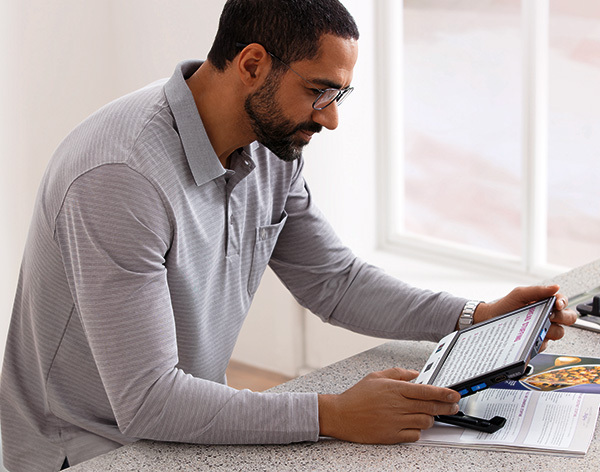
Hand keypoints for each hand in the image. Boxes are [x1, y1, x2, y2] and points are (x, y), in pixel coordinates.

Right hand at [318, 368, 459, 443]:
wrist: (340, 415)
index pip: (426, 390)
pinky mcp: (392, 435)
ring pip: (425, 422)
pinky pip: (415, 435)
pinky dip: (418, 431)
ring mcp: (395, 421)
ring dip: (431, 419)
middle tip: (453, 406)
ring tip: (429, 415)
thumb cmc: (356, 396)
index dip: (444, 392)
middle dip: (446, 407)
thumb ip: (398, 373)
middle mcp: (397, 405)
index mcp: (395, 389)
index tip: (455, 394)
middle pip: (430, 407)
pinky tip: (414, 425)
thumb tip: (416, 374)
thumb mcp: (376, 376)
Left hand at [473, 285, 576, 349]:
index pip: (564, 302)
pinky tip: (529, 336)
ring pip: (559, 333)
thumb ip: (537, 290)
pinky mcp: (538, 342)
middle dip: (561, 317)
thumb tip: (555, 287)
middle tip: (549, 316)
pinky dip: (538, 340)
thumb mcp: (520, 294)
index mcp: (546, 303)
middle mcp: (548, 317)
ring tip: (536, 326)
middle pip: (568, 318)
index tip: (557, 304)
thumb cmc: (506, 306)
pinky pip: (545, 344)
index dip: (563, 303)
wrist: (491, 320)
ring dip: (549, 329)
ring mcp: (544, 330)